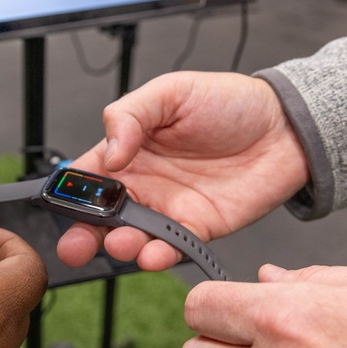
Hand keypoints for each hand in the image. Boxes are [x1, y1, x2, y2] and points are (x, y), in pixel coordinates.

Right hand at [56, 72, 308, 269]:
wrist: (286, 126)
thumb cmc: (230, 102)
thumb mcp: (172, 92)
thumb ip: (130, 116)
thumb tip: (108, 155)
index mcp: (129, 150)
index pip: (87, 176)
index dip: (69, 192)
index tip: (60, 204)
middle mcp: (144, 184)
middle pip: (101, 216)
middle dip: (82, 235)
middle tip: (74, 247)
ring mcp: (169, 208)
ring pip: (133, 236)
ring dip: (121, 246)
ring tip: (120, 244)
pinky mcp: (199, 228)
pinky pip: (173, 247)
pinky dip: (159, 255)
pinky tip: (151, 254)